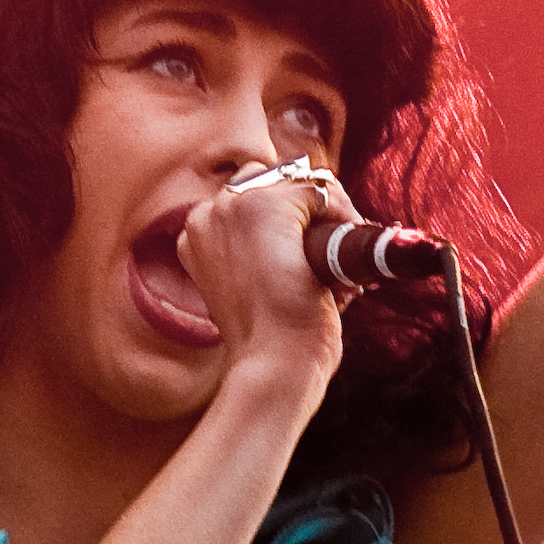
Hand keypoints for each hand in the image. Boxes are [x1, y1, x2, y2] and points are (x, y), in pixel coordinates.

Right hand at [176, 162, 361, 383]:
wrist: (275, 362)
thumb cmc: (271, 339)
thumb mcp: (256, 288)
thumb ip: (264, 254)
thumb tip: (309, 235)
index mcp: (196, 234)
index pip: (250, 196)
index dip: (290, 219)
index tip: (313, 249)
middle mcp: (207, 213)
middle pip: (274, 181)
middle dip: (311, 209)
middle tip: (336, 244)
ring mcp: (232, 206)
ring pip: (299, 182)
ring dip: (330, 212)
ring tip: (343, 256)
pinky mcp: (265, 206)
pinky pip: (319, 189)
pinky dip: (343, 214)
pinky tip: (348, 249)